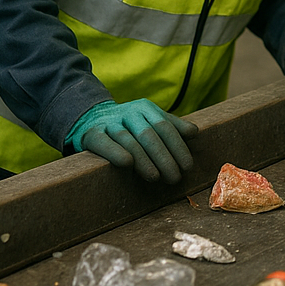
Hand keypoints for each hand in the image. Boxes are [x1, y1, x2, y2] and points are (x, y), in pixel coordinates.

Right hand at [67, 99, 197, 182]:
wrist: (90, 118)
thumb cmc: (128, 124)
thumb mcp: (150, 120)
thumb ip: (171, 125)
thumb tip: (194, 132)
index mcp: (145, 108)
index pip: (165, 126)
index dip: (178, 146)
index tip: (188, 166)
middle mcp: (128, 112)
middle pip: (149, 135)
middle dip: (165, 157)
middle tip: (175, 177)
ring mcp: (110, 122)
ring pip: (129, 140)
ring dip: (144, 160)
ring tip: (156, 177)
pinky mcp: (92, 133)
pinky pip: (104, 143)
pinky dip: (116, 152)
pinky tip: (127, 164)